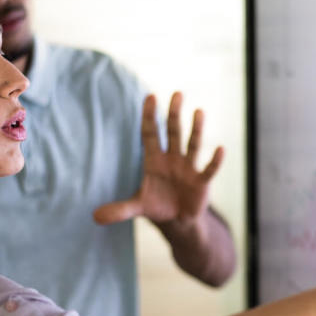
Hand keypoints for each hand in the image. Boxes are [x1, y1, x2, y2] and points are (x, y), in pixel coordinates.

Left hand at [94, 92, 223, 227]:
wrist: (178, 221)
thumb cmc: (157, 206)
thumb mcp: (137, 207)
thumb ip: (119, 209)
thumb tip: (94, 217)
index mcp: (154, 160)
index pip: (150, 133)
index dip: (149, 116)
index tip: (150, 96)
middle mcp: (172, 159)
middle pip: (173, 132)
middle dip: (174, 114)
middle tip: (177, 93)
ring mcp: (188, 168)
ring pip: (193, 144)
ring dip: (196, 129)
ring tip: (199, 111)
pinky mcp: (201, 181)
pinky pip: (209, 169)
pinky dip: (215, 160)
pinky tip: (220, 149)